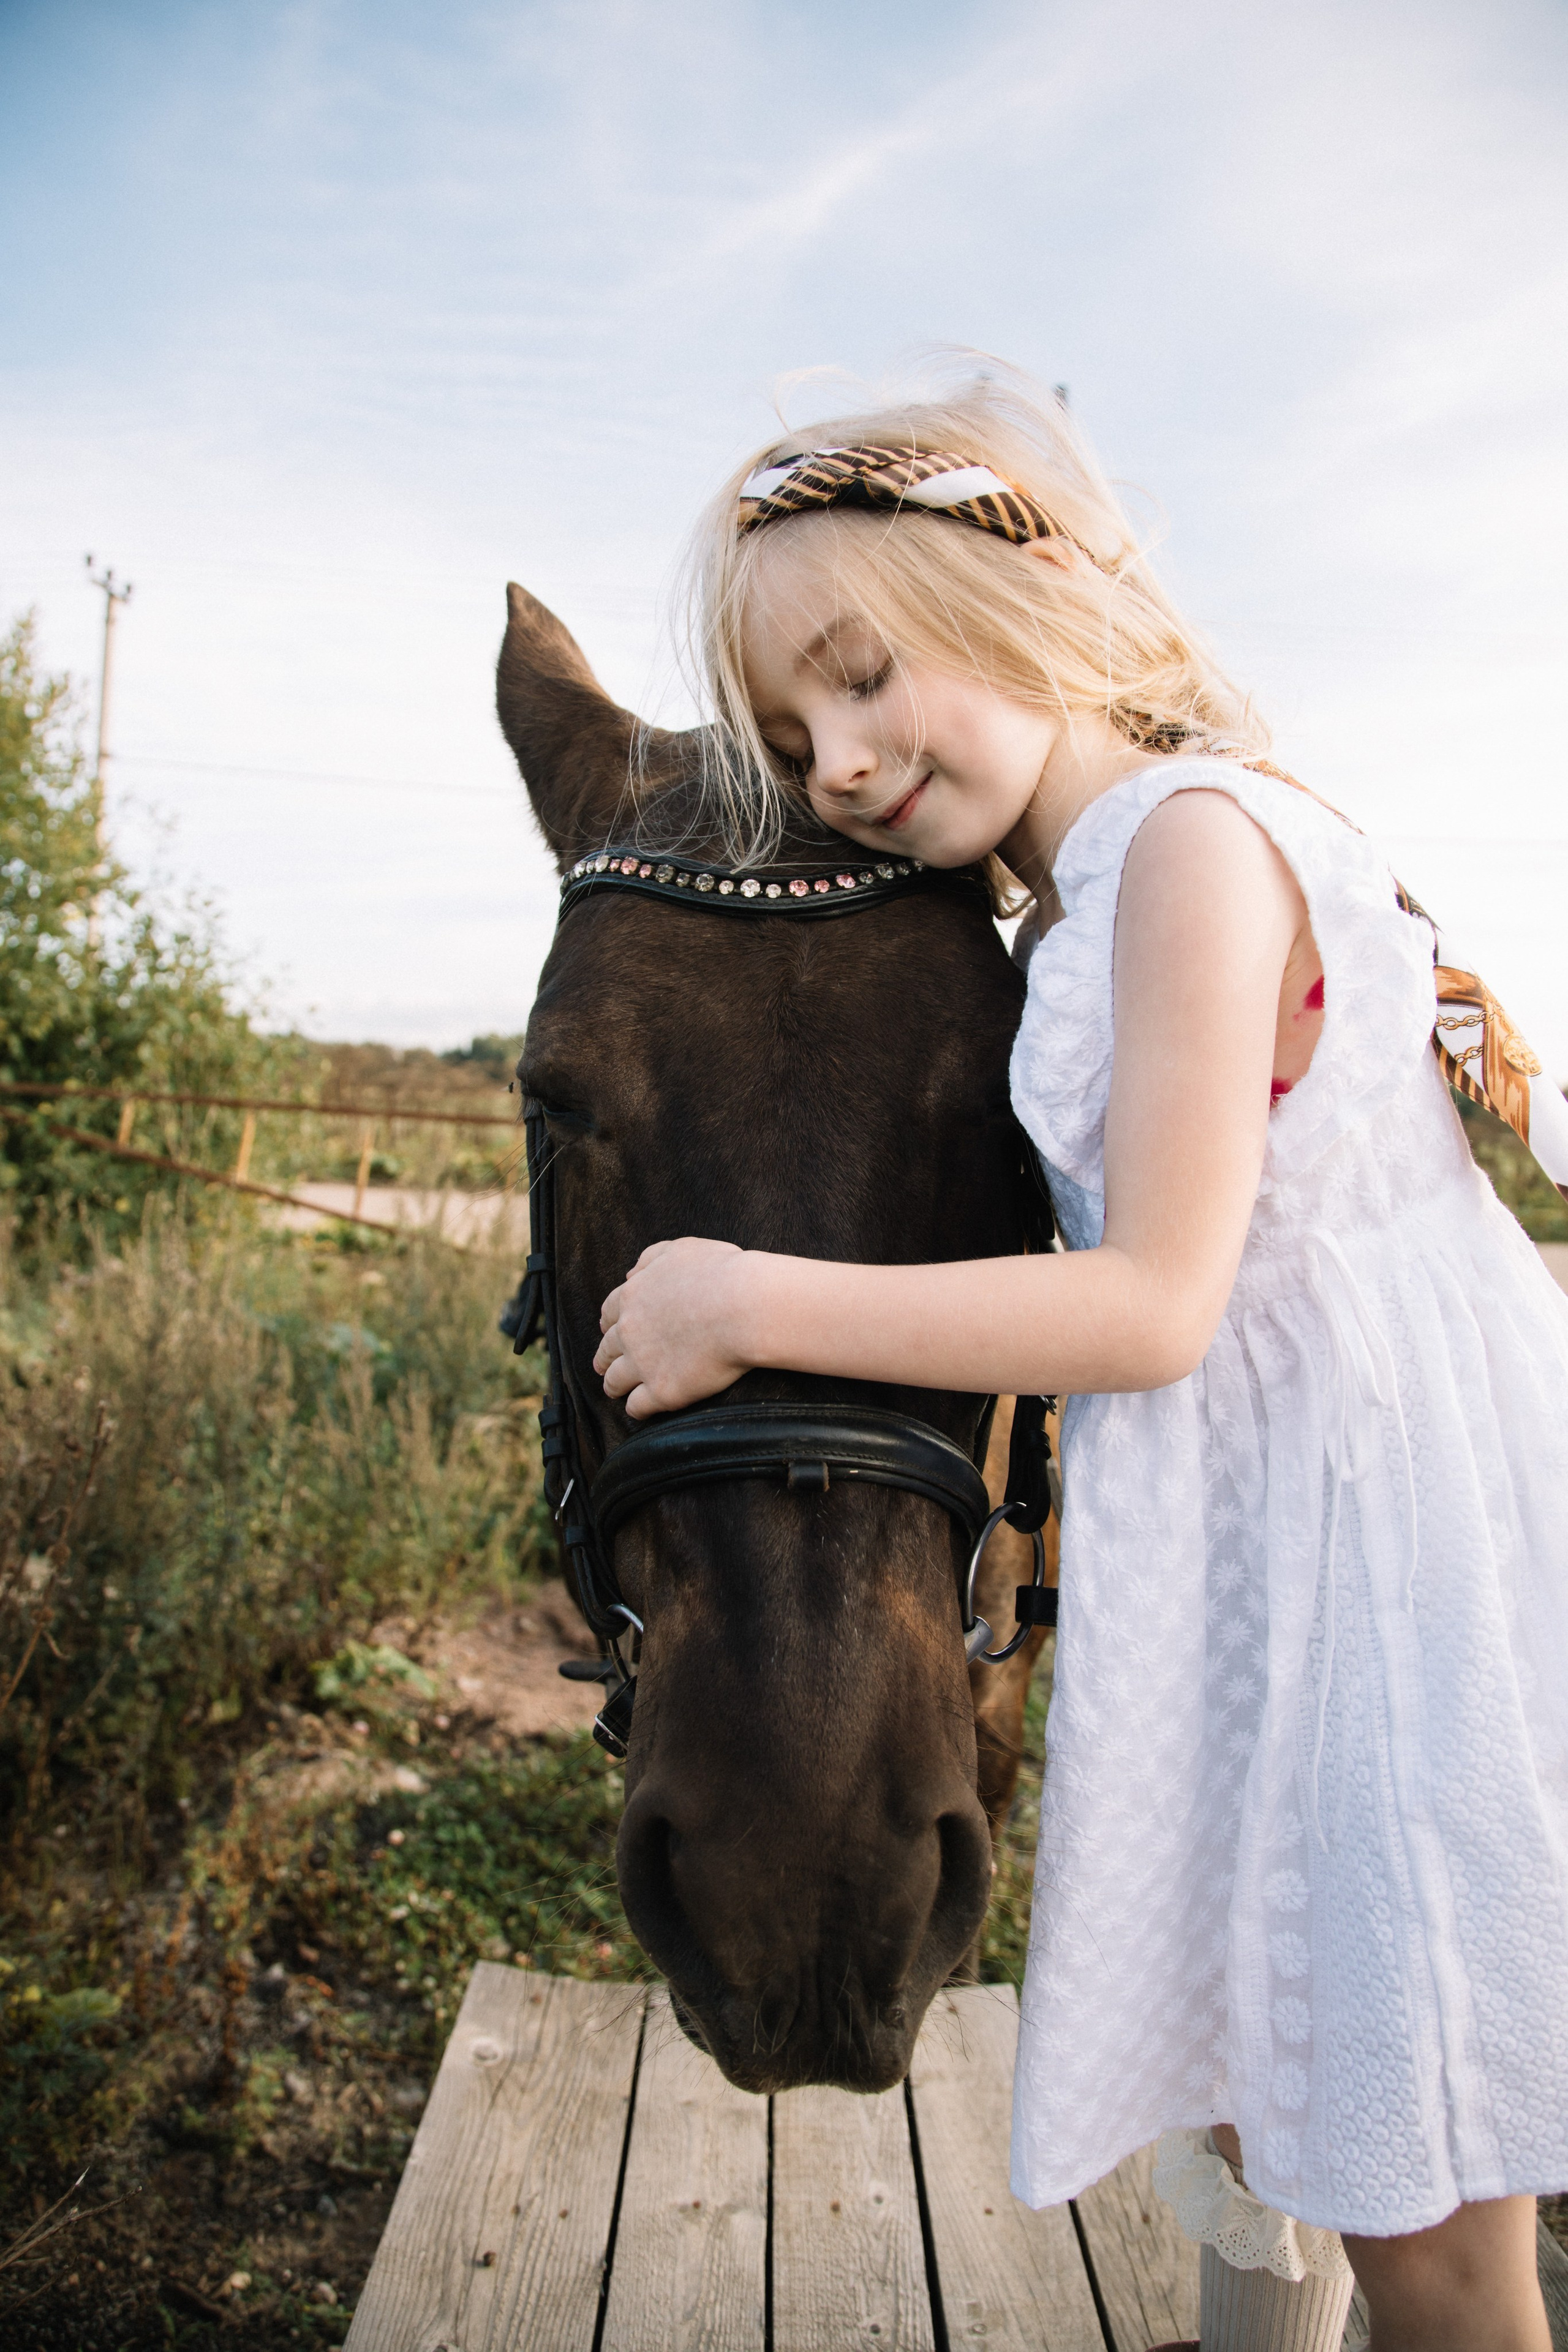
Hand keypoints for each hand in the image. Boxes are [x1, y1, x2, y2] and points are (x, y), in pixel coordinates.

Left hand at [594, 1238, 750, 1419]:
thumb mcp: (682, 1250)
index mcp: (633, 1296)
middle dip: (604, 1357)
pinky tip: (639, 1409)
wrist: (744, 1307)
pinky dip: (635, 1408)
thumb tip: (629, 1274)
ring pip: (615, 1380)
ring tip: (615, 1390)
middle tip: (603, 1366)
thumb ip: (650, 1258)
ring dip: (613, 1385)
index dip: (609, 1323)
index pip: (609, 1313)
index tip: (609, 1329)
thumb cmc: (721, 1273)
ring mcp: (643, 1363)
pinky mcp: (662, 1391)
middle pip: (607, 1348)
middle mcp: (630, 1331)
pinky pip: (637, 1406)